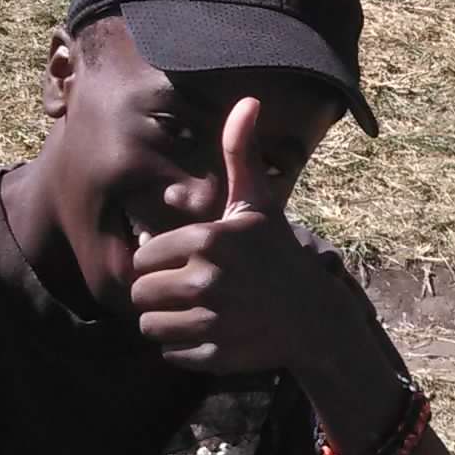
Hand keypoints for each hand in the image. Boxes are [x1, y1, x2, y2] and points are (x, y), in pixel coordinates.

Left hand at [127, 97, 358, 373]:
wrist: (313, 317)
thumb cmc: (277, 255)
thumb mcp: (257, 204)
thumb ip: (241, 154)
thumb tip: (248, 99)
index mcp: (208, 239)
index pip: (144, 259)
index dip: (160, 263)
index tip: (186, 264)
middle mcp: (207, 279)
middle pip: (141, 295)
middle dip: (159, 295)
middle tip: (188, 292)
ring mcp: (213, 320)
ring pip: (151, 327)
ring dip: (166, 323)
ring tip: (195, 313)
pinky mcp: (216, 355)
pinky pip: (171, 354)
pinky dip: (183, 349)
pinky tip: (209, 334)